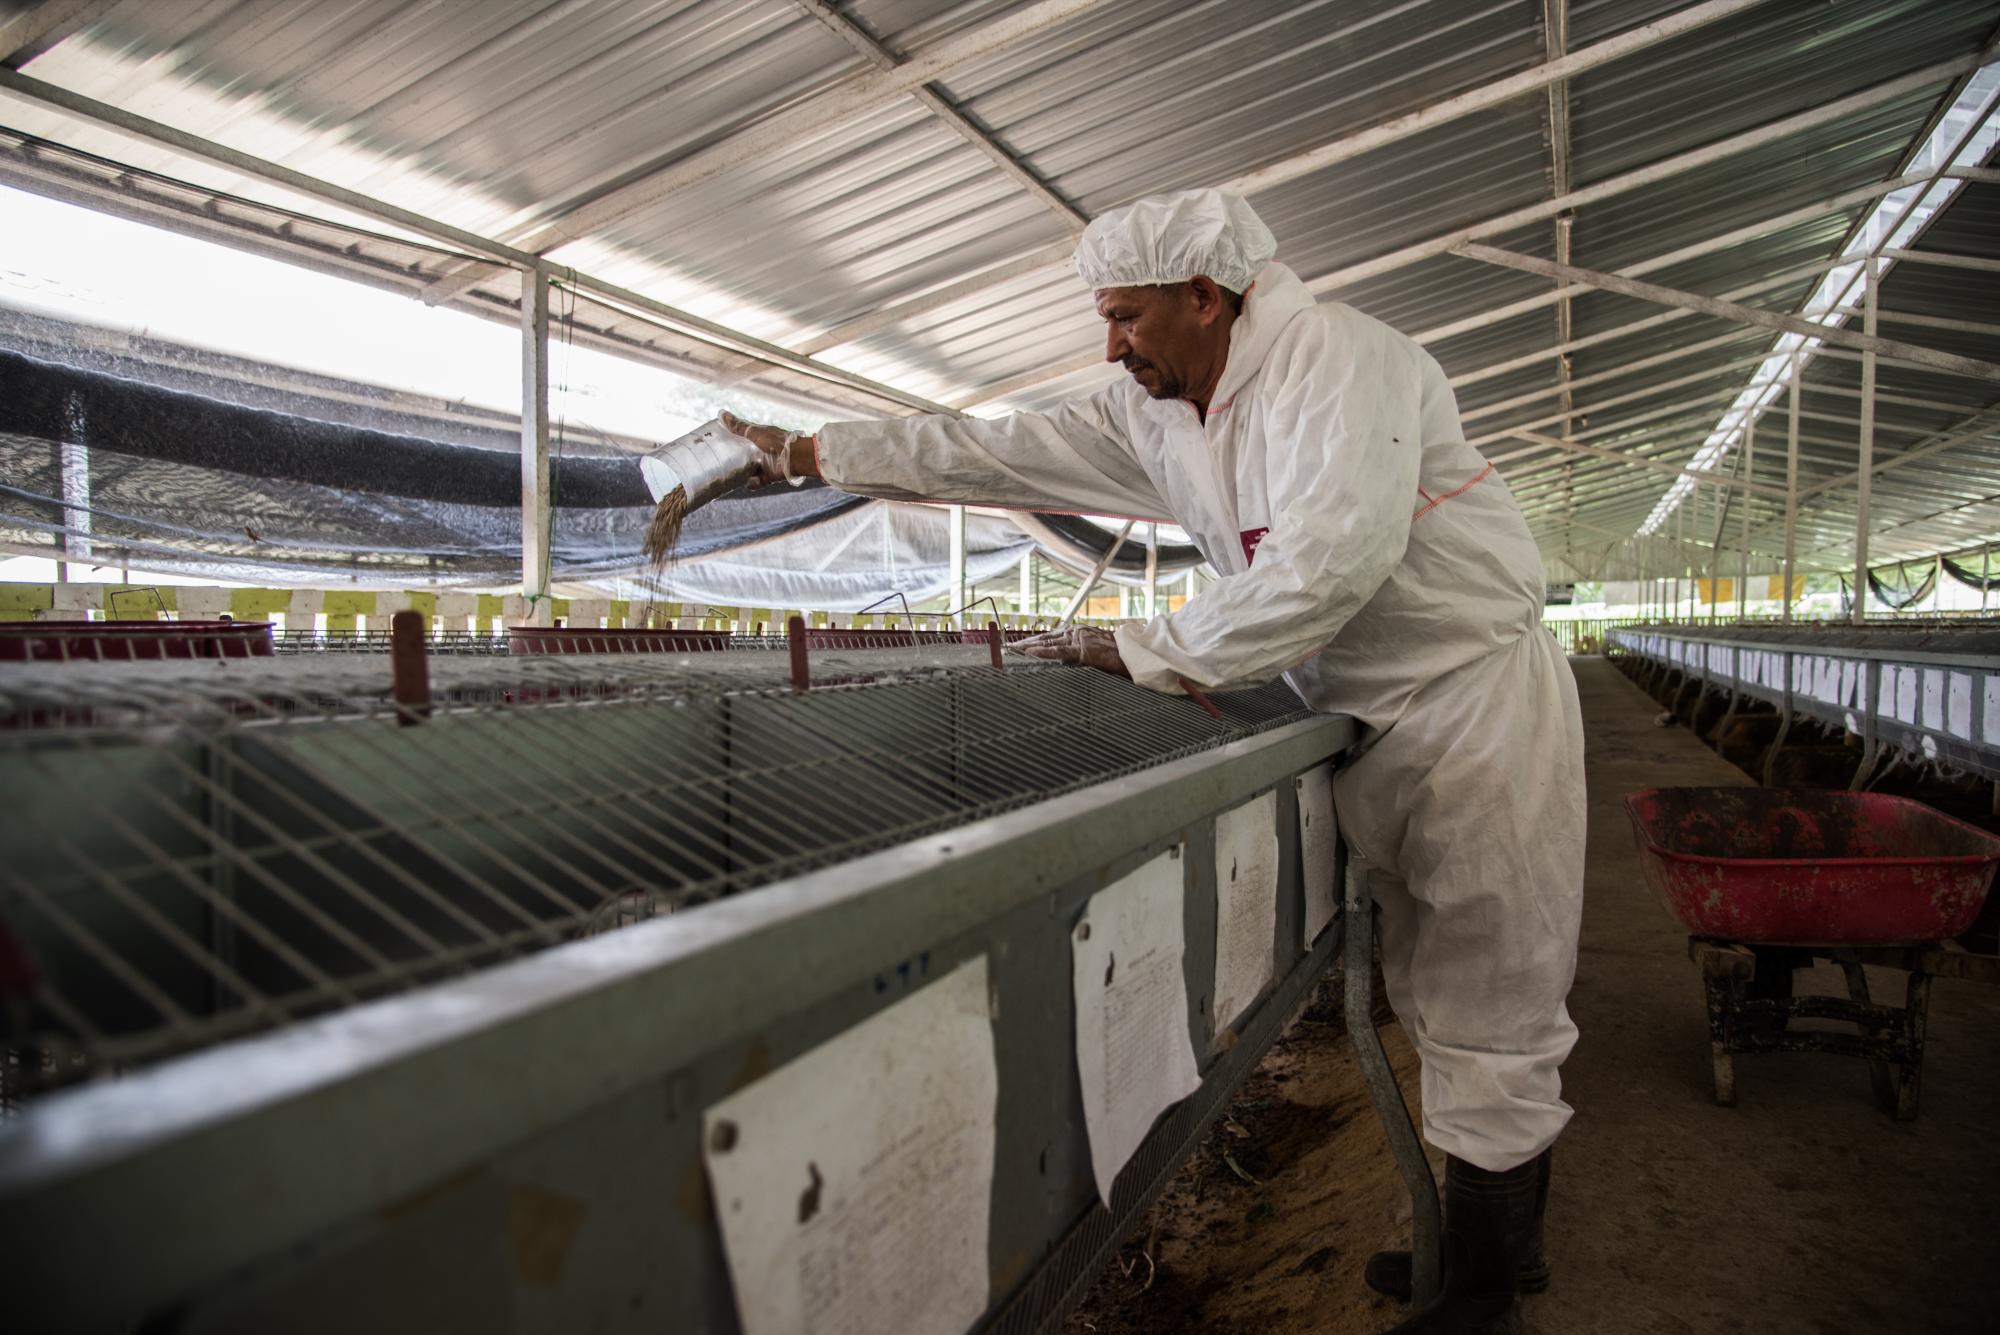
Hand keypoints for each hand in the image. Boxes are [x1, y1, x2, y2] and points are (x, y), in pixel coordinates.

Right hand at [720, 411, 816, 487]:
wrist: (796, 458)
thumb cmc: (777, 442)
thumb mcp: (755, 433)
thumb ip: (739, 427)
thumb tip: (721, 413)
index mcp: (759, 437)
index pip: (743, 437)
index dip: (732, 439)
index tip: (718, 442)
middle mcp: (762, 450)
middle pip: (745, 455)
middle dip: (735, 459)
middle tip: (721, 462)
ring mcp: (766, 463)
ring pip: (750, 470)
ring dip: (743, 473)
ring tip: (732, 475)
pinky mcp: (770, 476)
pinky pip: (759, 481)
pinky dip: (753, 483)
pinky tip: (748, 483)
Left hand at [1009, 626, 1129, 676]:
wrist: (1138, 654)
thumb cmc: (1120, 656)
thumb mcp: (1097, 654)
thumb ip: (1081, 656)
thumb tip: (1066, 665)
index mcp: (1078, 634)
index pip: (1050, 638)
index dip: (1032, 642)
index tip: (1016, 647)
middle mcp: (1076, 633)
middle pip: (1044, 639)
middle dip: (1024, 644)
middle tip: (1005, 649)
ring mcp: (1079, 639)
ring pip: (1048, 643)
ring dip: (1027, 647)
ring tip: (1011, 652)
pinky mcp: (1084, 650)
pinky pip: (1059, 652)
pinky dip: (1043, 653)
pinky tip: (1029, 653)